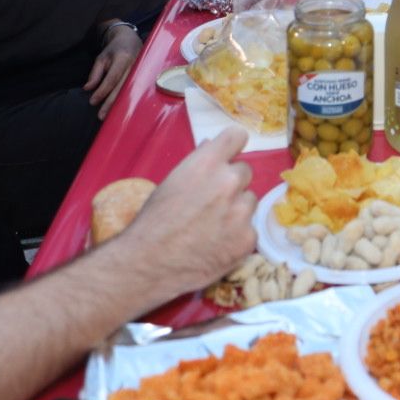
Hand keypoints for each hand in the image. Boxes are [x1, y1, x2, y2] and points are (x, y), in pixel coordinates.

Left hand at [85, 23, 141, 119]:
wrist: (130, 39)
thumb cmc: (114, 50)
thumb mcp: (101, 58)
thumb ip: (95, 73)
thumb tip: (88, 89)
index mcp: (123, 59)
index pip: (112, 79)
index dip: (102, 91)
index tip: (92, 101)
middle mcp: (134, 66)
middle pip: (122, 88)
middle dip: (111, 103)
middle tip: (101, 116)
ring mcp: (141, 72)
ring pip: (129, 92)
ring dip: (119, 105)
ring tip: (110, 116)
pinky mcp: (144, 77)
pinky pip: (135, 91)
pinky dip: (127, 101)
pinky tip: (121, 110)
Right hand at [117, 127, 257, 297]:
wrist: (150, 262)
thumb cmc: (154, 220)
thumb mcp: (172, 181)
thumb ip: (198, 163)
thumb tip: (211, 147)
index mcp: (208, 162)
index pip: (237, 137)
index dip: (232, 147)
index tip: (229, 156)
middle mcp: (230, 182)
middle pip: (245, 172)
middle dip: (232, 183)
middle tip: (213, 201)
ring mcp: (242, 212)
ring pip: (249, 201)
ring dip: (237, 209)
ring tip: (212, 226)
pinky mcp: (248, 239)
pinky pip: (250, 229)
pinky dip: (237, 236)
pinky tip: (217, 245)